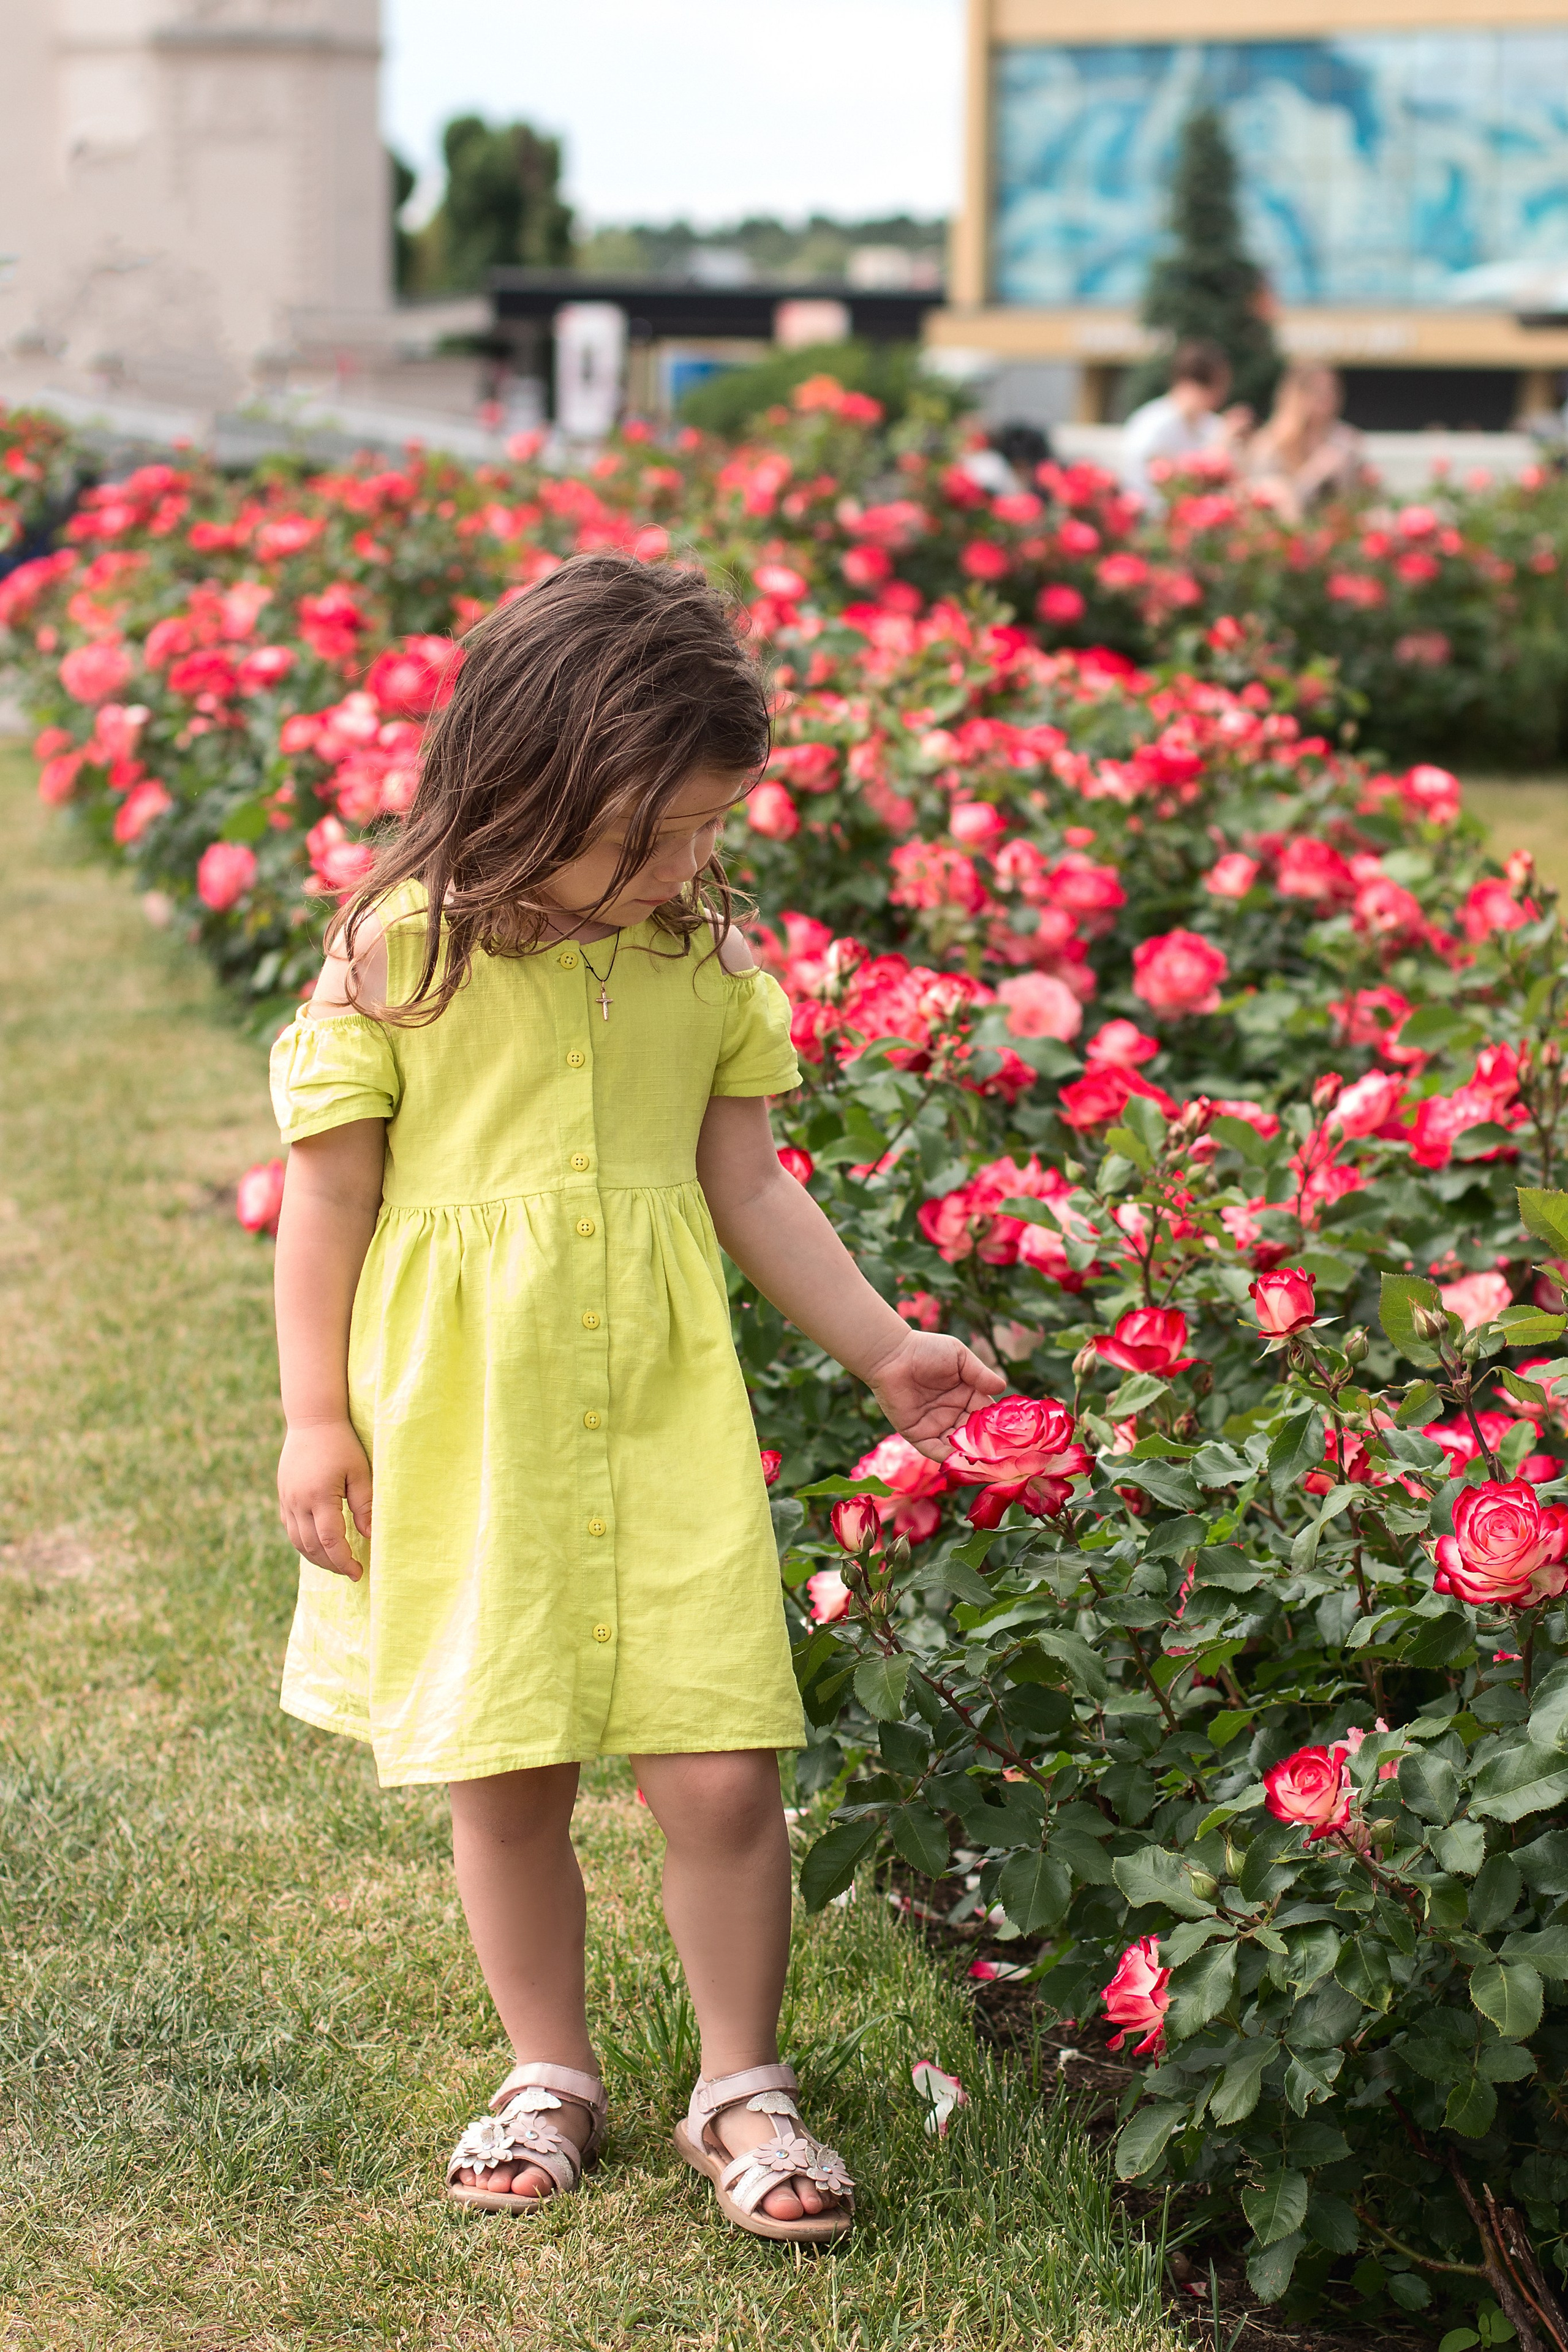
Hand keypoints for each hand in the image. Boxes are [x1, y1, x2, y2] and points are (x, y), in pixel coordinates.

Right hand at [278, 1420, 371, 1578]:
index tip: (358, 1572)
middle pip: (311, 1546)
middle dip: (331, 1564)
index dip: (343, 1560)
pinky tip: (319, 1546)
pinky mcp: (283, 1496)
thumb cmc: (342, 1443)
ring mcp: (287, 1499)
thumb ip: (364, 1504)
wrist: (312, 1420)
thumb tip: (369, 1535)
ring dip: (316, 1557)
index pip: (329, 1540)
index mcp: (319, 1496)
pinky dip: (303, 1542)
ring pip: (297, 1541)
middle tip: (350, 1571)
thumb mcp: (360, 1471)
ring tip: (336, 1563)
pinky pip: (290, 1528)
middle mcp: (298, 1501)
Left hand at [863, 1330, 1005, 1460]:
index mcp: (967, 1396)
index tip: (1012, 1435)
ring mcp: (936, 1426)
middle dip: (986, 1445)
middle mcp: (953, 1414)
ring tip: (984, 1462)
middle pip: (975, 1435)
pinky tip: (960, 1461)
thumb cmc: (926, 1349)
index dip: (998, 1425)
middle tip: (1001, 1456)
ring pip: (957, 1447)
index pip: (987, 1415)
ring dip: (969, 1455)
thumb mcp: (959, 1357)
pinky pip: (935, 1450)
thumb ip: (980, 1374)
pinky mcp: (917, 1434)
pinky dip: (948, 1457)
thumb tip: (1003, 1388)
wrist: (892, 1354)